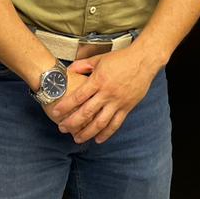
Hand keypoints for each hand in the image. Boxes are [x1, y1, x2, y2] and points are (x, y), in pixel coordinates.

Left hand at [44, 46, 159, 144]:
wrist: (143, 61)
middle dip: (72, 122)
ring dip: (87, 133)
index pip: (78, 96)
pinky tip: (98, 139)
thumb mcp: (99, 59)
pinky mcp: (127, 108)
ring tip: (77, 139)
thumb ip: (82, 65)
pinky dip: (106, 133)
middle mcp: (107, 93)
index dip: (66, 105)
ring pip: (100, 122)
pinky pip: (116, 124)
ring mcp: (118, 102)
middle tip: (62, 128)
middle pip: (87, 112)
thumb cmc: (120, 58)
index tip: (56, 112)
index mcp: (98, 80)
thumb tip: (68, 70)